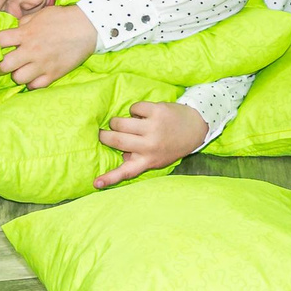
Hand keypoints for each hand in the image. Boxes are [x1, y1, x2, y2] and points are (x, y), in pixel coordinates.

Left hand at [0, 2, 97, 89]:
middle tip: (7, 62)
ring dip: (18, 74)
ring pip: (18, 78)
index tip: (3, 43)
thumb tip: (15, 30)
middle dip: (1, 64)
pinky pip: (35, 86)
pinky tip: (35, 76)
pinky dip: (33, 82)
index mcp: (26, 33)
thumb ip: (25, 23)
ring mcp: (42, 64)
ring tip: (23, 69)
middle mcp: (31, 50)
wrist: (89, 27)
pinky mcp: (53, 74)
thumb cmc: (64, 18)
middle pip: (4, 65)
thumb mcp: (42, 14)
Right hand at [94, 100, 208, 188]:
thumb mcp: (157, 159)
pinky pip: (134, 108)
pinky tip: (141, 113)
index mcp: (148, 160)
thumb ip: (138, 160)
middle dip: (104, 135)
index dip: (109, 178)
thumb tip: (121, 155)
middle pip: (116, 140)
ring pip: (121, 122)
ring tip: (121, 122)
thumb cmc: (171, 145)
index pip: (127, 173)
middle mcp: (150, 145)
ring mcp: (154, 127)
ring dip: (116, 121)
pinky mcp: (158, 111)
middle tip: (102, 133)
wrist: (195, 126)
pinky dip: (134, 110)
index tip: (95, 183)